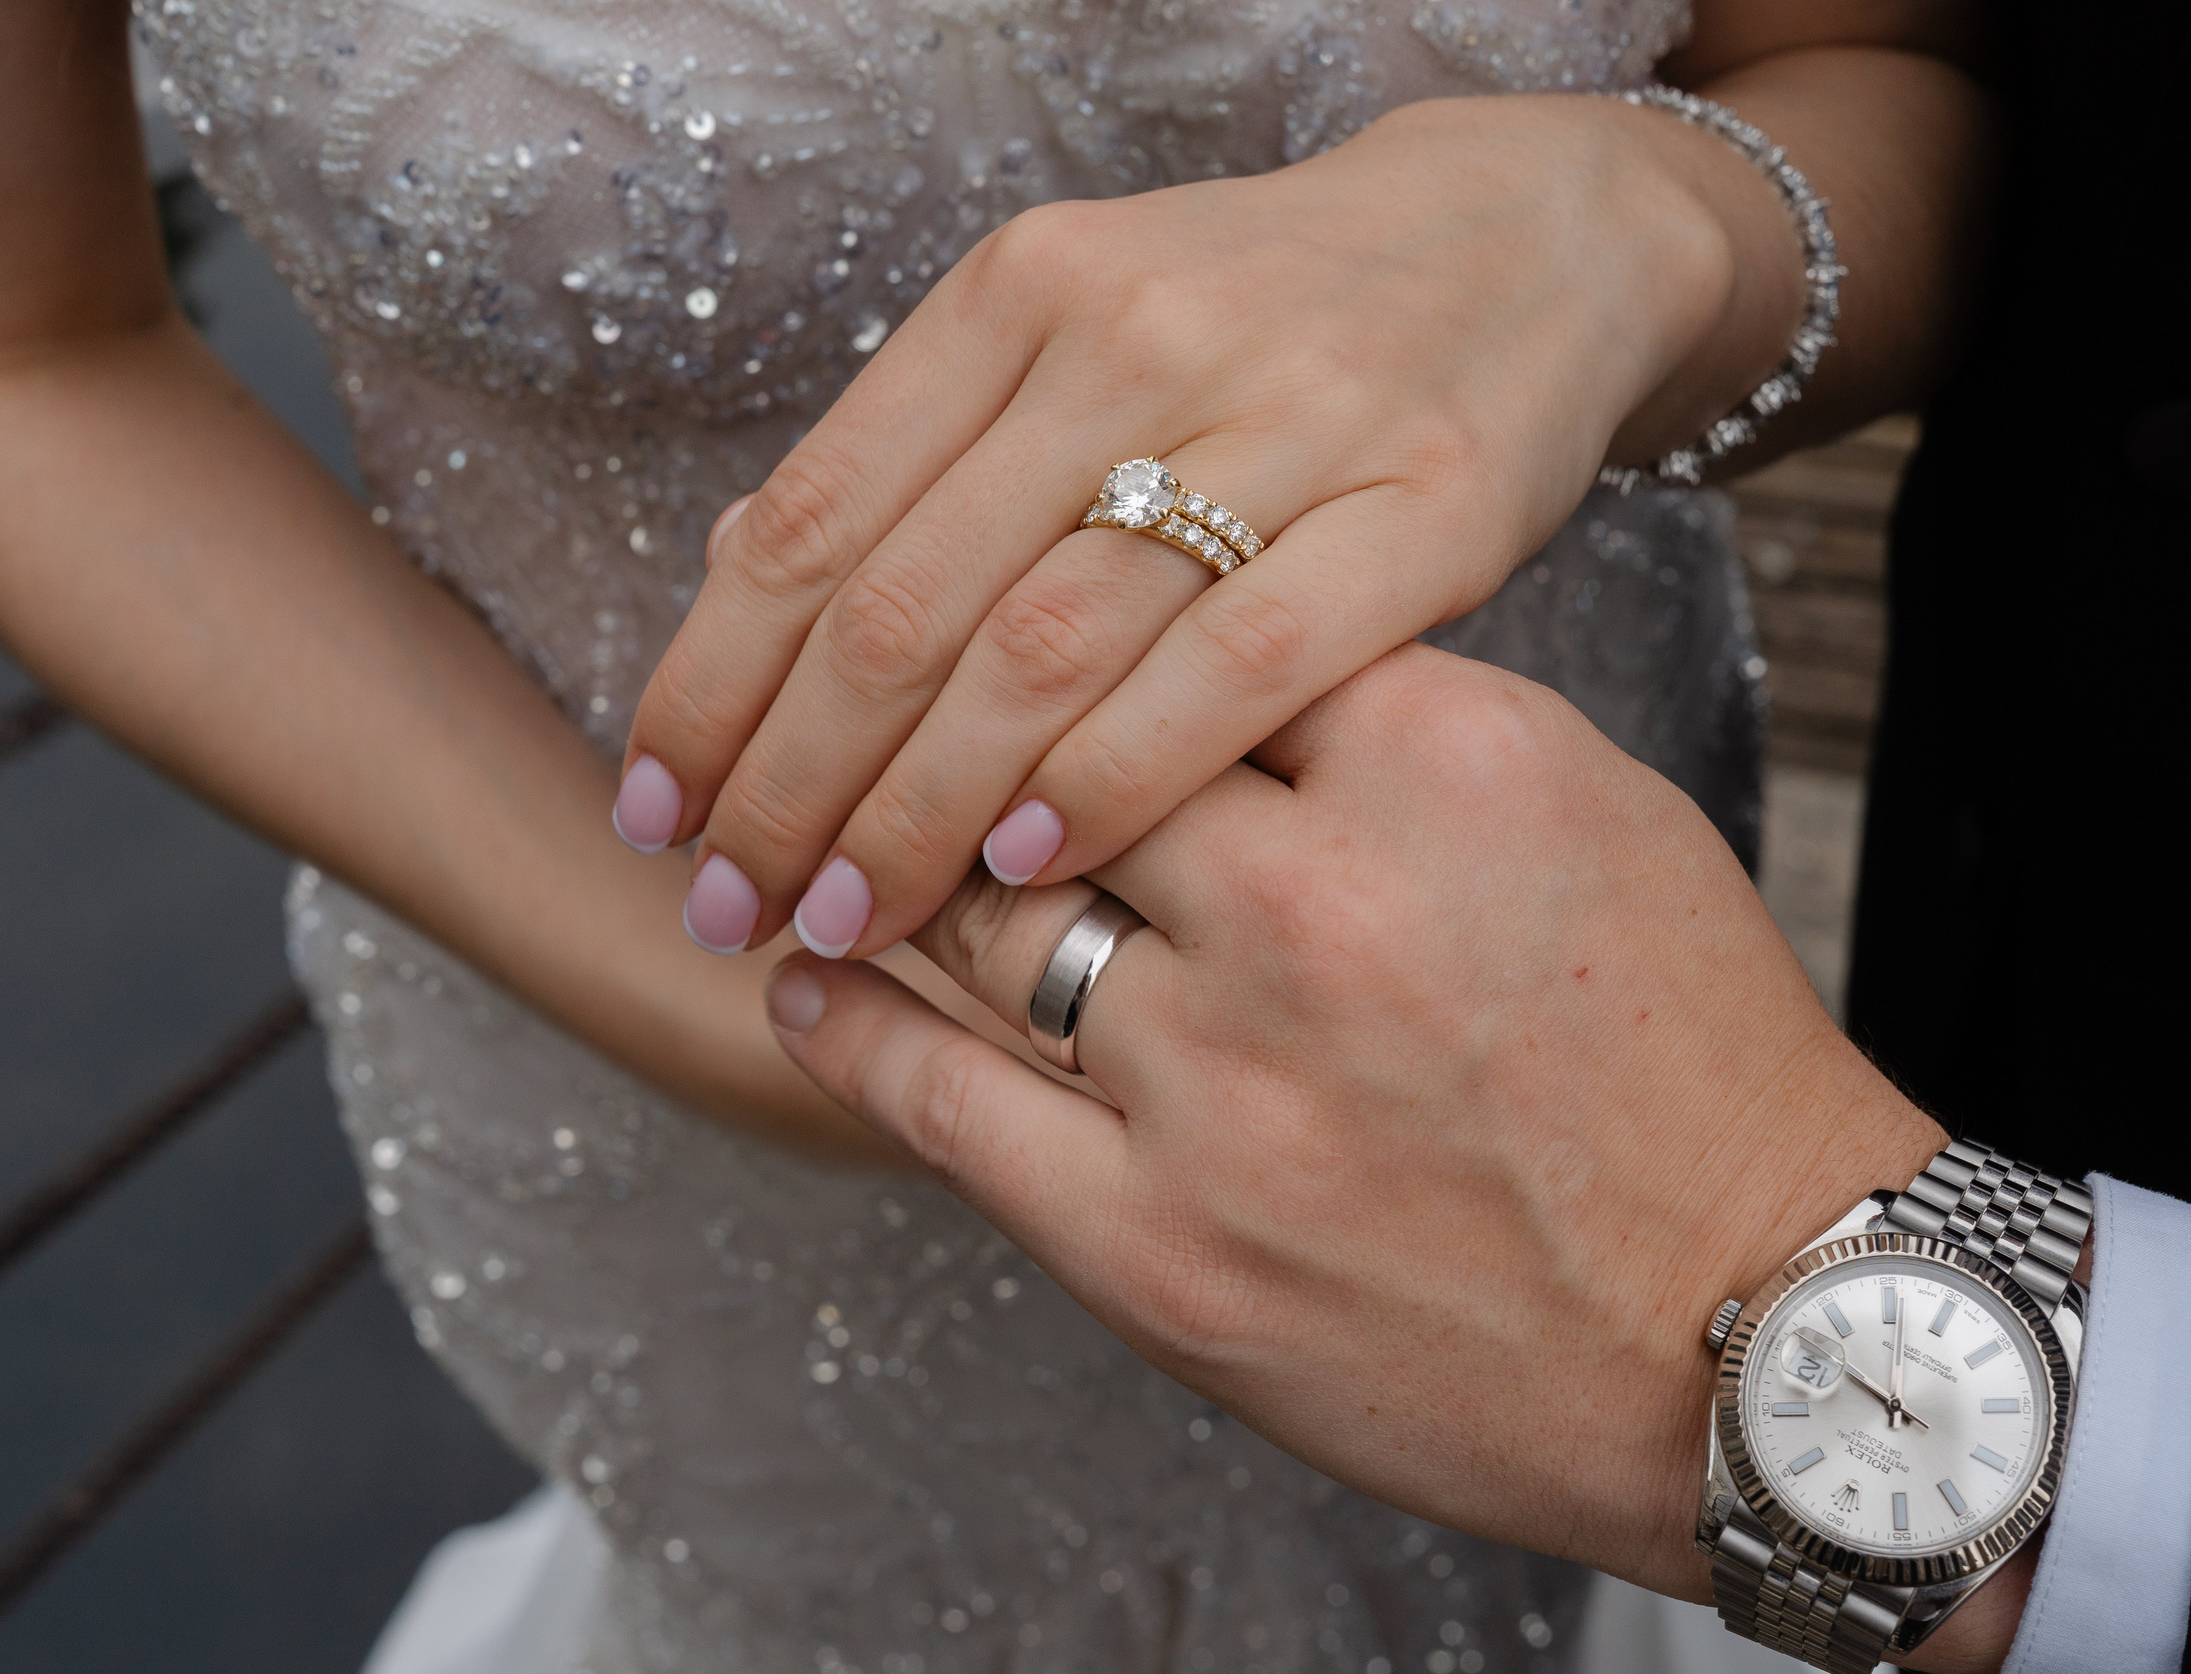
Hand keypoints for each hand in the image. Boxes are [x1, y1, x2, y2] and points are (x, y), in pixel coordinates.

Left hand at [616, 92, 1804, 956]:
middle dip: (793, 782)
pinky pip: (1238, 664)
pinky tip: (1035, 868)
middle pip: (904, 603)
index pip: (811, 517)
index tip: (657, 817)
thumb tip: (743, 609)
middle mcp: (1130, 338)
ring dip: (922, 809)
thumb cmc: (1276, 321)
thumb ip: (933, 460)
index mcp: (1020, 295)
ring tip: (846, 919)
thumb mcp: (1081, 335)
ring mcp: (1283, 418)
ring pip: (1044, 644)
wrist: (1533, 237)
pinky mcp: (1422, 504)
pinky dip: (1118, 775)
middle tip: (735, 909)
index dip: (711, 683)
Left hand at [761, 647, 1984, 1622]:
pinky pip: (941, 1103)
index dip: (1102, 628)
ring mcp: (1225, 1086)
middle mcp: (1315, 905)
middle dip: (971, 731)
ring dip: (881, 864)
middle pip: (1059, 757)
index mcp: (1443, 762)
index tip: (1033, 623)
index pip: (1192, 631)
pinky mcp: (1160, 1249)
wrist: (1755, 1326)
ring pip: (976, 915)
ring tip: (811, 829)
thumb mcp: (1590, 812)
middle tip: (876, 702)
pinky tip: (801, 971)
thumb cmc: (1689, 1062)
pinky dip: (848, 1026)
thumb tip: (1211, 664)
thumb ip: (1397, 721)